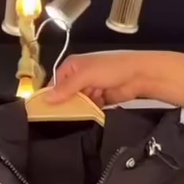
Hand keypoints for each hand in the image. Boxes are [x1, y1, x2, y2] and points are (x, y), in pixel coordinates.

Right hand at [44, 50, 183, 109]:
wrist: (139, 75)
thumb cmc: (112, 68)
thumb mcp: (86, 75)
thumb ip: (66, 88)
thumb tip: (46, 98)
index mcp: (72, 66)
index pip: (54, 82)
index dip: (50, 96)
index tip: (45, 110)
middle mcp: (79, 76)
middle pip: (66, 94)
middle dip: (66, 104)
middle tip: (61, 116)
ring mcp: (90, 88)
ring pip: (78, 103)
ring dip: (80, 108)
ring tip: (80, 112)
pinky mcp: (100, 98)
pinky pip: (89, 107)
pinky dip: (90, 110)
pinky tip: (92, 112)